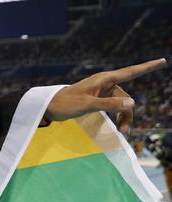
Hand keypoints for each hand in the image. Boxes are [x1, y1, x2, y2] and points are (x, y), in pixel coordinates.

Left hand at [44, 58, 166, 128]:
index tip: (163, 61)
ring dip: (123, 117)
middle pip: (126, 96)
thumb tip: (132, 103)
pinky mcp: (98, 99)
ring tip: (121, 132)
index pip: (130, 72)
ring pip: (121, 103)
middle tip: (124, 132)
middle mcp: (105, 83)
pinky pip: (113, 106)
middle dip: (128, 113)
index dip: (147, 67)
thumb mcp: (88, 105)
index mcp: (104, 79)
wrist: (50, 107)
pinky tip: (118, 126)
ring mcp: (102, 91)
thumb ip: (110, 104)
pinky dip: (116, 115)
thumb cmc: (66, 104)